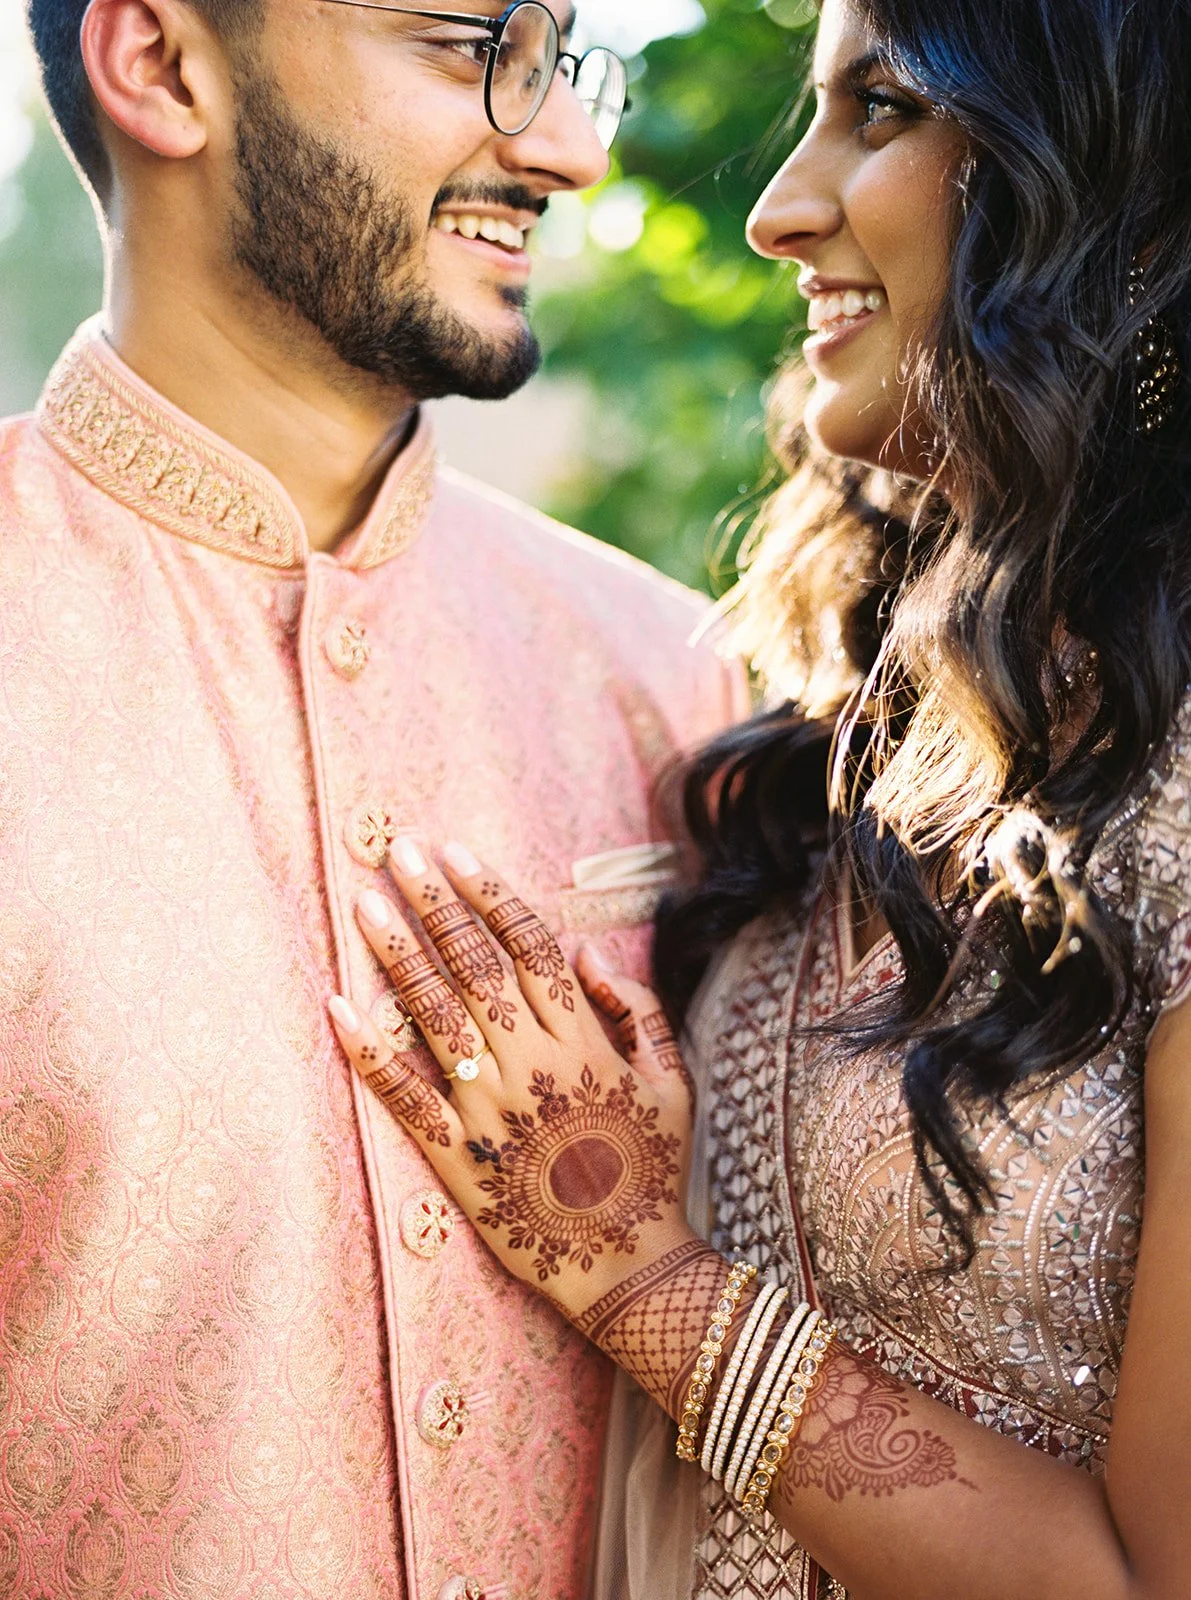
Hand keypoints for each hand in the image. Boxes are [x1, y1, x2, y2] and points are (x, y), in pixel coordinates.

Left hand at [328, 838, 695, 1320]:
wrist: (629, 1266)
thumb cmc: (654, 1170)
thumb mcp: (672, 1082)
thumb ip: (636, 1010)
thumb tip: (584, 951)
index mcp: (583, 1042)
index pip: (528, 946)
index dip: (489, 893)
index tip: (456, 851)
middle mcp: (531, 1066)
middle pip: (474, 966)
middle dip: (434, 902)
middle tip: (398, 852)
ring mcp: (488, 1110)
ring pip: (433, 1016)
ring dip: (398, 954)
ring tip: (365, 902)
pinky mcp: (455, 1157)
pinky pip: (403, 1097)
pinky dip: (368, 1051)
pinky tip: (338, 1006)